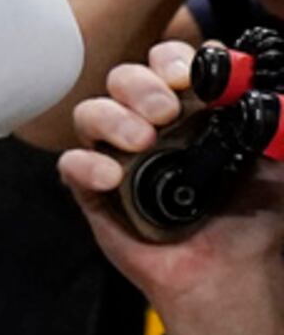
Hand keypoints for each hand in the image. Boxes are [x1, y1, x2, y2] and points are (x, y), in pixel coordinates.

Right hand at [63, 43, 283, 334]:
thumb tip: (261, 86)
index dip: (173, 59)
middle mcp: (150, 127)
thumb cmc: (255, 222)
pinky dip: (87, 165)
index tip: (190, 76)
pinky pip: (71, 164)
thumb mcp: (279, 164)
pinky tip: (112, 179)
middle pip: (124, 78)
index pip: (169, 64)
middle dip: (141, 84)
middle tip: (166, 111)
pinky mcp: (93, 192)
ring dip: (113, 117)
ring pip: (91, 111)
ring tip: (141, 143)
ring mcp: (118, 157)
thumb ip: (276, 124)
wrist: (230, 275)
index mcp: (192, 113)